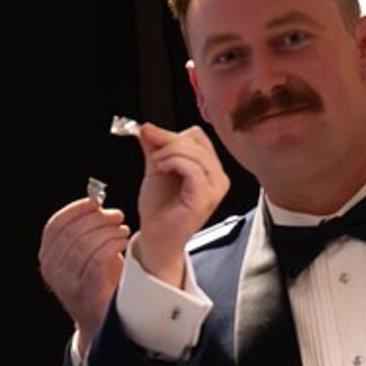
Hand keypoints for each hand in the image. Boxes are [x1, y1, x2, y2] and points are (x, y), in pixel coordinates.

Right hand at [39, 199, 128, 354]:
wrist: (103, 322)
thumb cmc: (99, 282)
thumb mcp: (85, 255)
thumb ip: (85, 231)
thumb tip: (96, 203)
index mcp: (48, 257)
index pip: (55, 225)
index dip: (76, 209)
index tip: (96, 202)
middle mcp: (52, 271)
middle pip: (72, 232)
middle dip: (97, 219)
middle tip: (116, 216)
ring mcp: (67, 284)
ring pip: (85, 244)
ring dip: (108, 232)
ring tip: (122, 231)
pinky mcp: (86, 293)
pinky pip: (98, 260)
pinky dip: (112, 246)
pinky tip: (122, 245)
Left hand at [128, 124, 227, 285]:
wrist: (155, 237)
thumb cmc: (159, 209)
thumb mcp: (156, 169)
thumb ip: (155, 147)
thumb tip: (148, 127)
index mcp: (210, 168)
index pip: (198, 137)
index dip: (172, 135)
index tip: (151, 138)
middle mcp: (218, 177)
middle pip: (197, 141)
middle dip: (169, 142)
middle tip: (153, 154)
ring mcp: (215, 188)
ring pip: (195, 153)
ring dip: (170, 153)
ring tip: (157, 165)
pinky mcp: (205, 197)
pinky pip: (193, 168)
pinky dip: (173, 163)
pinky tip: (162, 171)